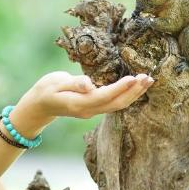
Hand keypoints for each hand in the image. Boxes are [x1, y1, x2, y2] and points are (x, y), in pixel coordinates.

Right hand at [11, 71, 154, 135]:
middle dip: (133, 92)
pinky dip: (128, 95)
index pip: (103, 96)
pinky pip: (115, 103)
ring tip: (148, 81)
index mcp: (79, 104)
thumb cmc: (46, 90)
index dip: (119, 88)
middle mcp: (89, 111)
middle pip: (116, 103)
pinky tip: (136, 86)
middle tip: (148, 78)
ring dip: (134, 94)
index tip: (133, 78)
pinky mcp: (95, 108)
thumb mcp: (55, 83)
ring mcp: (93, 111)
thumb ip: (73, 83)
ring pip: (118, 105)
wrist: (40, 105)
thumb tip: (90, 85)